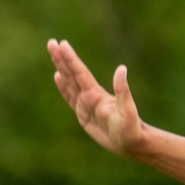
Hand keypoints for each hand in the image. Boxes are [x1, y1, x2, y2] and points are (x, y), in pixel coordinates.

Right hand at [49, 39, 148, 156]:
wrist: (132, 142)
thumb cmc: (131, 128)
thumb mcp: (127, 110)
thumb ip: (123, 90)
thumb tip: (122, 68)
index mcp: (96, 95)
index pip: (80, 73)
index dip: (70, 59)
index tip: (62, 44)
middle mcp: (90, 96)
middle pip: (73, 73)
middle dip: (62, 58)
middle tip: (52, 42)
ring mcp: (86, 104)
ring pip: (70, 82)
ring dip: (61, 68)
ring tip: (54, 53)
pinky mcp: (83, 113)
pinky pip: (70, 97)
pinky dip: (63, 87)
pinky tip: (58, 76)